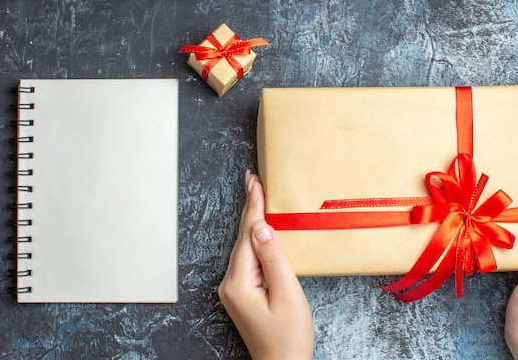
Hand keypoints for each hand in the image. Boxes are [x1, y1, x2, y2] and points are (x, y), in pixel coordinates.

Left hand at [218, 171, 313, 359]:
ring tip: (257, 196)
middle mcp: (229, 283)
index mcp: (239, 282)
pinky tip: (260, 229)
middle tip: (254, 180)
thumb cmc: (288, 338)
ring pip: (244, 246)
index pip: (248, 235)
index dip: (254, 207)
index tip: (255, 182)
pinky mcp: (241, 292)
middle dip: (250, 208)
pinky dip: (254, 240)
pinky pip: (247, 258)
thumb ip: (275, 259)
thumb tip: (262, 228)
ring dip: (252, 222)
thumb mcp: (287, 295)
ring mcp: (233, 288)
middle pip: (242, 238)